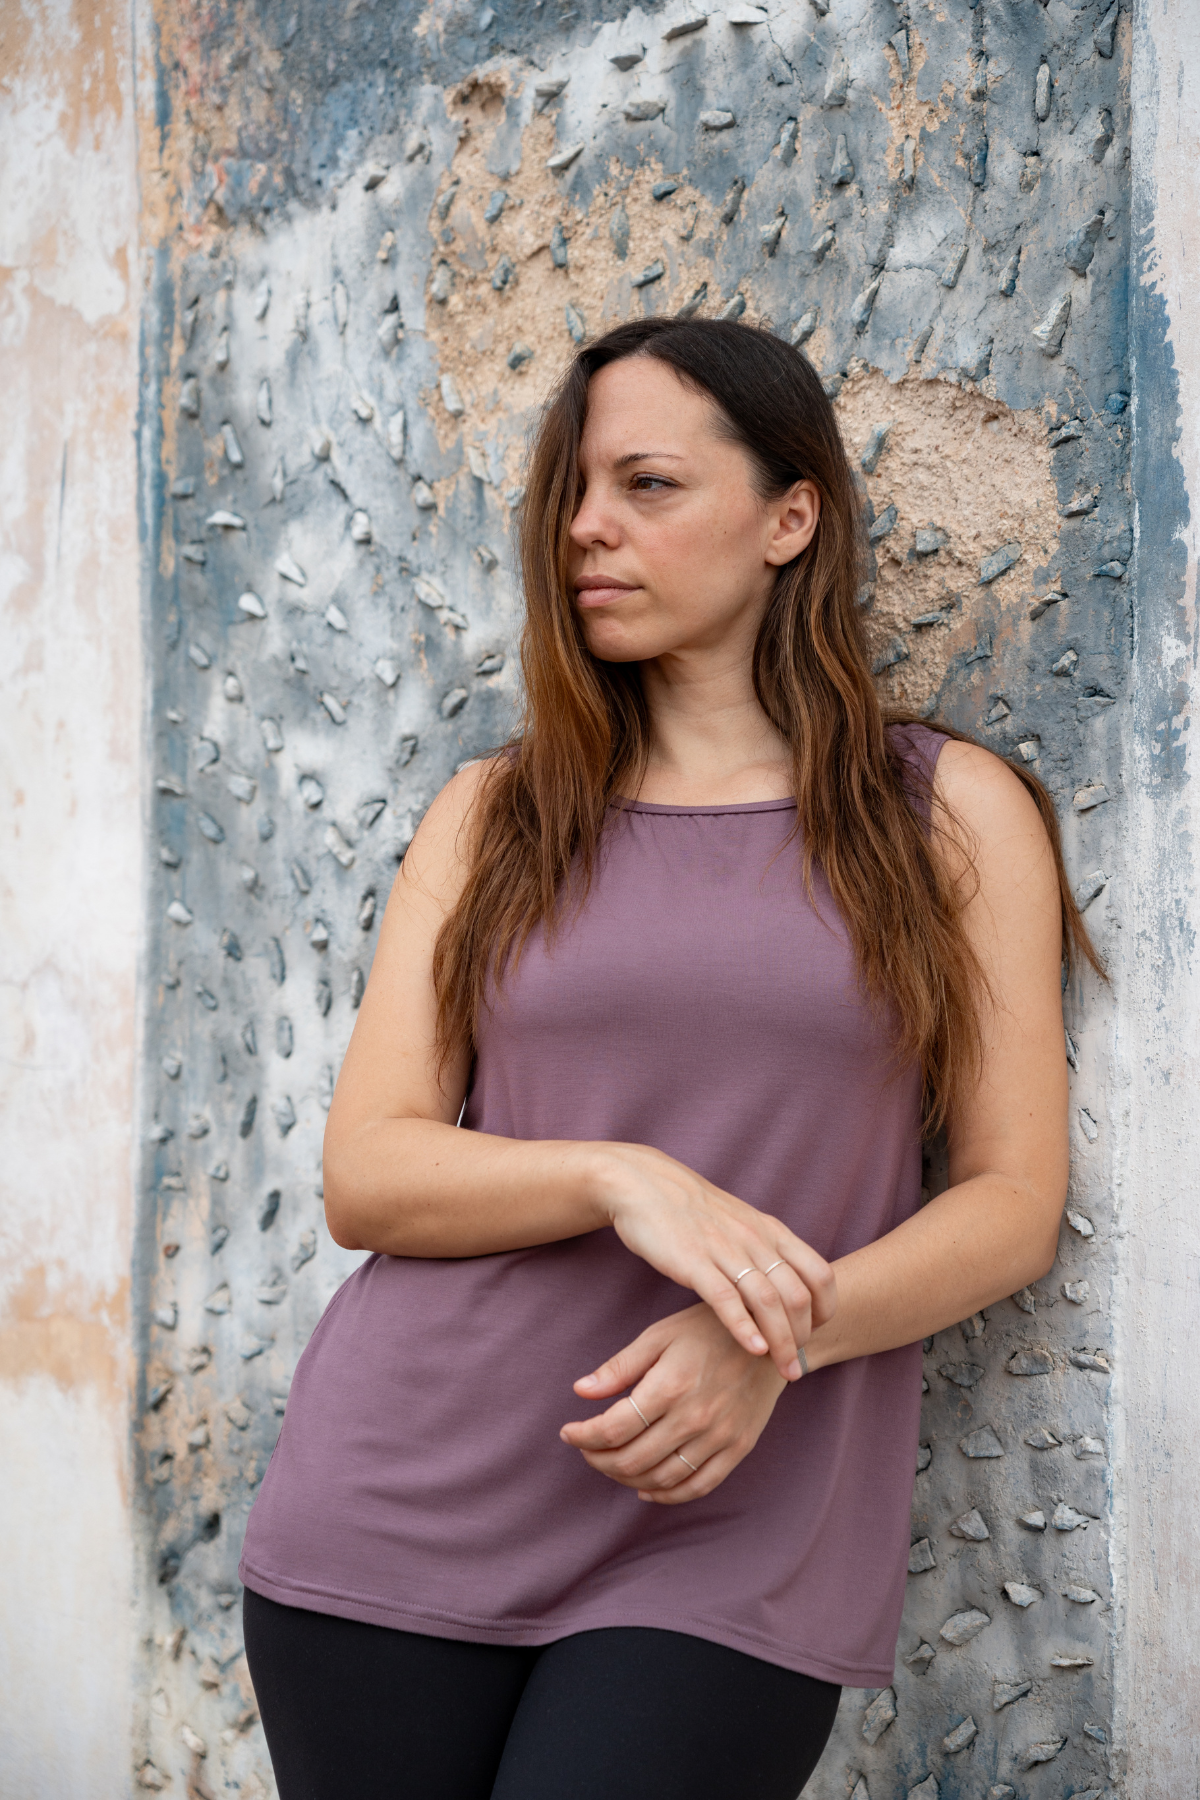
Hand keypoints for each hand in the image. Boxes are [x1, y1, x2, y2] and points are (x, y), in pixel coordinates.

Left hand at [561, 1304, 788, 1502]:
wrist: (770, 1336)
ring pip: (661, 1478)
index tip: (568, 1432)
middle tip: (585, 1449)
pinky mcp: (738, 1448)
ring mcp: (719, 1437)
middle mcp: (695, 1417)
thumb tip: (580, 1391)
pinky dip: (667, 1495)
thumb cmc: (707, 1329)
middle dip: (598, 1459)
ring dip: (626, 1478)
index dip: (583, 1436)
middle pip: (632, 1459)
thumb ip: (621, 1366)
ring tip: (610, 1464)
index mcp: (670, 1386)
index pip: (613, 1428)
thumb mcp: (660, 1335)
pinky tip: (645, 1487)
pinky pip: (698, 1486)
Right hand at [588, 1141, 835, 1379]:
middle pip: (797, 1295)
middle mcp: (755, 1240)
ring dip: (781, 1341)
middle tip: (797, 1363)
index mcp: (771, 1231)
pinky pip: (726, 1299)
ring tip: (784, 1369)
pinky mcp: (693, 1262)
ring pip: (768, 1301)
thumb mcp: (741, 1223)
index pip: (819, 1274)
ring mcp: (725, 1250)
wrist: (646, 1185)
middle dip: (803, 1336)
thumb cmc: (694, 1210)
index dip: (825, 1308)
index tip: (815, 1332)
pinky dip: (745, 1327)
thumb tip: (787, 1285)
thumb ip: (766, 1251)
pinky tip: (754, 1350)